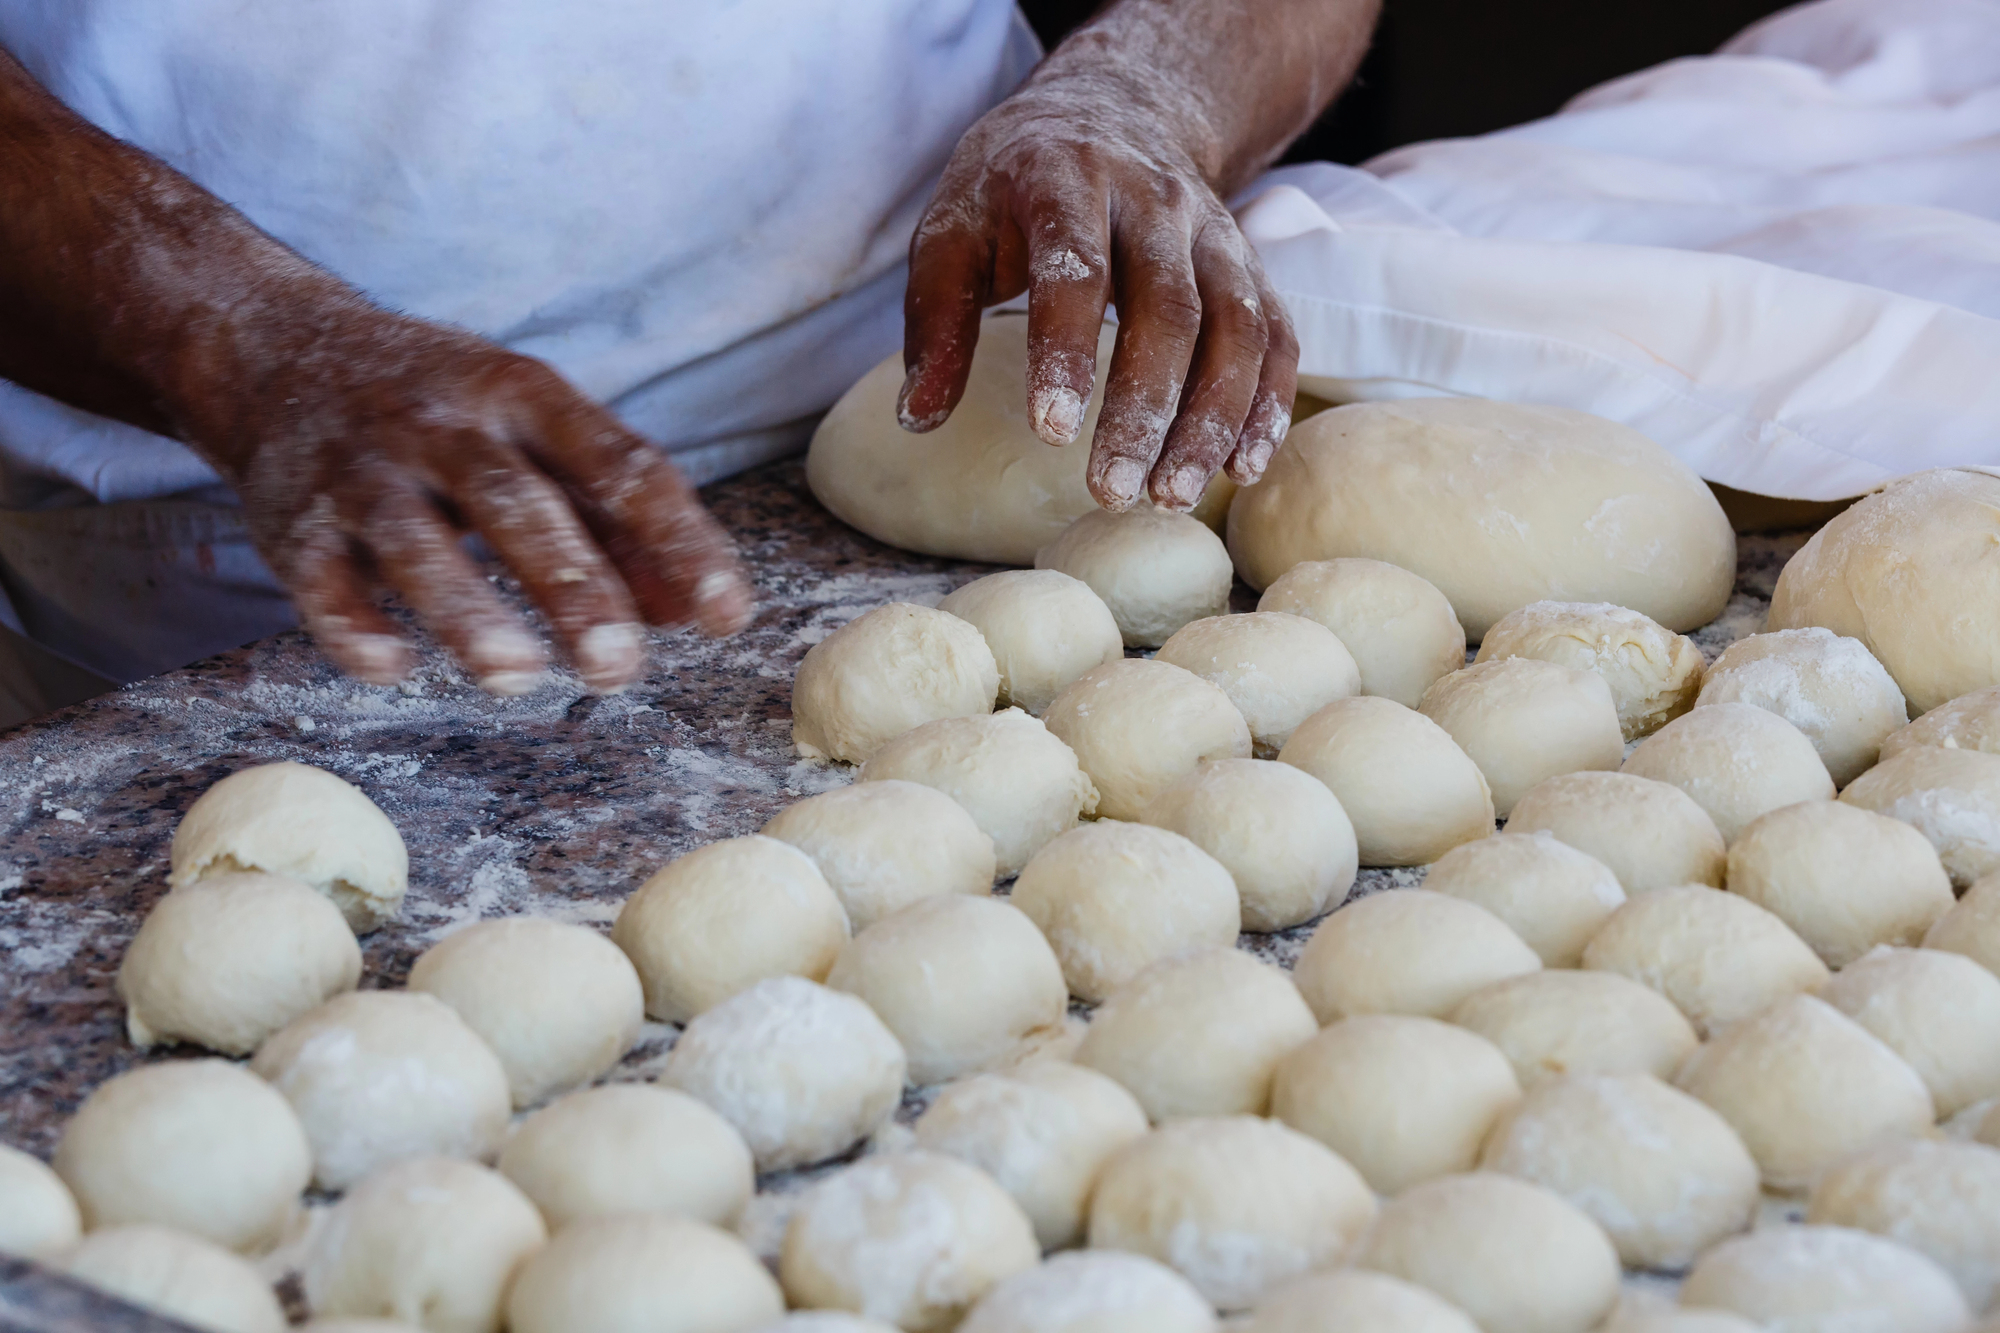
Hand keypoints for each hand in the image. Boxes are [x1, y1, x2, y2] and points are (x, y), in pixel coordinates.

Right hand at [0, 49, 750, 696]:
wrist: (279, 353)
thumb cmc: (450, 416)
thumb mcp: (541, 440)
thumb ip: (620, 525)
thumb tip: (699, 612)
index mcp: (527, 397)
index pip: (621, 465)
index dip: (681, 541)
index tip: (730, 615)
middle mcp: (444, 425)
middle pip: (516, 503)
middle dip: (572, 587)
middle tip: (620, 667)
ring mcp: (363, 470)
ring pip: (416, 543)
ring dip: (467, 611)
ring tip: (518, 674)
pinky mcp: (293, 521)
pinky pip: (321, 581)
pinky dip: (354, 626)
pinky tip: (395, 667)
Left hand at [896, 48, 1299, 511]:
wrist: (1115, 112)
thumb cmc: (1016, 188)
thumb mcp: (953, 228)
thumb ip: (934, 319)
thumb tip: (917, 418)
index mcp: (1068, 180)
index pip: (1077, 268)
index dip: (1067, 351)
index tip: (1050, 431)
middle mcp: (1156, 202)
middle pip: (1169, 309)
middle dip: (1144, 408)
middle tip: (1112, 492)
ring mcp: (1216, 233)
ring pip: (1236, 329)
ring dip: (1211, 421)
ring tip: (1171, 498)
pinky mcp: (1251, 267)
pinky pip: (1276, 337)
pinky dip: (1266, 405)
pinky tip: (1240, 469)